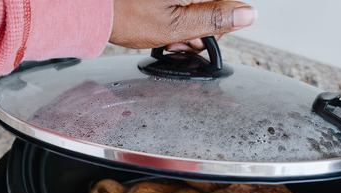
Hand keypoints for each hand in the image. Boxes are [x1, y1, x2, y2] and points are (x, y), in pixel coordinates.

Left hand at [110, 0, 255, 49]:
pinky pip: (182, 3)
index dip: (218, 27)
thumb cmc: (123, 13)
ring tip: (166, 34)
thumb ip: (215, 19)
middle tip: (177, 41)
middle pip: (212, 3)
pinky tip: (160, 20)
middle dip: (199, 25)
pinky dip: (175, 11)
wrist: (91, 6)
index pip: (228, 5)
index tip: (197, 39)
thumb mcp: (174, 26)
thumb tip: (249, 14)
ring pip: (197, 3)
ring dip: (186, 21)